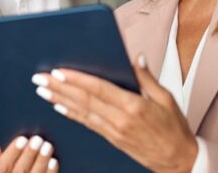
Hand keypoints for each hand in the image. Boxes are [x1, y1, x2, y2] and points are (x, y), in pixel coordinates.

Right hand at [0, 135, 58, 172]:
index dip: (12, 152)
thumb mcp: (2, 172)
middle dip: (29, 154)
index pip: (2, 167)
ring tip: (47, 146)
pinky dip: (50, 172)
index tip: (22, 139)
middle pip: (20, 172)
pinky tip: (53, 161)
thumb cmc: (14, 172)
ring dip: (41, 161)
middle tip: (37, 139)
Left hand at [31, 55, 196, 172]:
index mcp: (133, 106)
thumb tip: (136, 58)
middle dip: (59, 88)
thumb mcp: (166, 98)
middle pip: (83, 100)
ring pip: (81, 112)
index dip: (76, 80)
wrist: (177, 160)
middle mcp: (120, 119)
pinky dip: (72, 114)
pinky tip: (59, 108)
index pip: (98, 89)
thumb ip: (147, 77)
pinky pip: (88, 124)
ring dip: (59, 100)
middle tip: (40, 78)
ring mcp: (113, 131)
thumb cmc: (174, 128)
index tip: (59, 71)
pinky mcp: (111, 138)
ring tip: (42, 91)